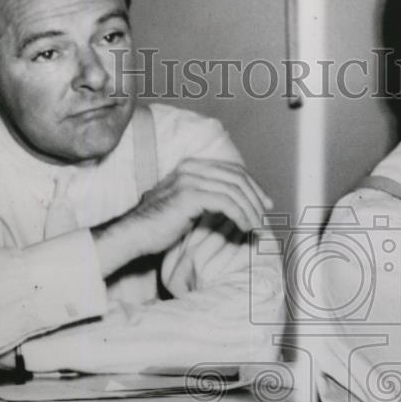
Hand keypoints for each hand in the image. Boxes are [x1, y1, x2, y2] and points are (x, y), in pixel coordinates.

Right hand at [93, 158, 271, 276]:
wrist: (134, 235)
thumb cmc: (158, 225)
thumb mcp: (186, 205)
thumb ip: (206, 198)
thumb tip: (234, 205)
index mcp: (191, 166)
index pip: (232, 170)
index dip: (253, 186)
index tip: (265, 204)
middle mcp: (191, 168)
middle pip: (237, 177)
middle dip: (256, 197)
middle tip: (266, 216)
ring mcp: (190, 179)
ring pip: (234, 190)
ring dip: (251, 209)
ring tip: (258, 226)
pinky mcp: (189, 195)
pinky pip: (226, 203)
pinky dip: (240, 215)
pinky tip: (245, 227)